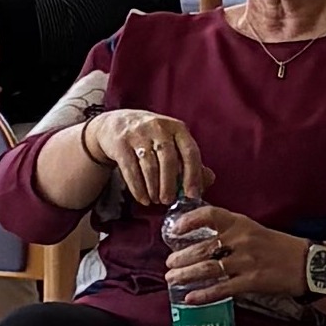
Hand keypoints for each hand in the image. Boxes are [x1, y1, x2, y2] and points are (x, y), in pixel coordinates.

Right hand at [84, 106, 208, 209]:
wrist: (116, 124)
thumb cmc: (151, 137)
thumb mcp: (172, 142)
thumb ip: (190, 161)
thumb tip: (209, 179)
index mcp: (177, 128)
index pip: (190, 152)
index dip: (193, 175)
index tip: (192, 195)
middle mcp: (159, 127)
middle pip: (169, 160)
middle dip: (170, 185)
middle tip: (168, 201)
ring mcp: (138, 133)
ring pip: (149, 166)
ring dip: (153, 188)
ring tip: (155, 201)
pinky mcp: (121, 143)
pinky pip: (131, 170)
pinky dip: (138, 188)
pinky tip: (143, 199)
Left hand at [162, 203, 303, 304]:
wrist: (305, 263)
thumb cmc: (276, 246)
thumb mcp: (252, 229)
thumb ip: (228, 230)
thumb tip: (199, 238)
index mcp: (240, 223)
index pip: (209, 215)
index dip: (188, 221)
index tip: (175, 230)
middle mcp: (241, 240)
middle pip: (203, 247)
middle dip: (181, 258)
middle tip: (169, 264)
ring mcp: (246, 261)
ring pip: (208, 268)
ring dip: (186, 275)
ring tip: (172, 278)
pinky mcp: (251, 281)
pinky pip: (222, 288)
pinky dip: (203, 294)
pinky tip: (190, 297)